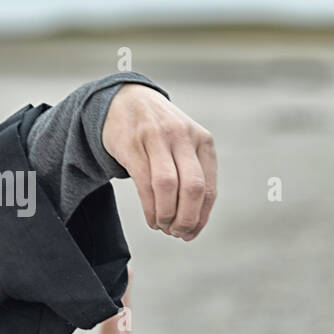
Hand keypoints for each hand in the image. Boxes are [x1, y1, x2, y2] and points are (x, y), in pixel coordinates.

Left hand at [76, 271, 136, 333]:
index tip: (126, 270)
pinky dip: (121, 317)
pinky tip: (123, 310)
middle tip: (127, 266)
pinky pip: (119, 332)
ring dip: (122, 300)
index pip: (117, 314)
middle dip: (123, 289)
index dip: (122, 293)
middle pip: (119, 312)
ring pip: (119, 320)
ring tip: (126, 280)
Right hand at [102, 84, 216, 239]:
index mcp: (203, 141)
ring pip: (168, 187)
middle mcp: (183, 137)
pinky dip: (150, 208)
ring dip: (166, 215)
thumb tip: (195, 221)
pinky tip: (151, 218)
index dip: (201, 218)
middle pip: (193, 188)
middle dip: (187, 219)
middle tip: (178, 233)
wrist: (126, 99)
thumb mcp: (187, 145)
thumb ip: (195, 175)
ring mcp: (157, 138)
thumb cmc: (162, 132)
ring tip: (163, 226)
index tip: (191, 233)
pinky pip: (144, 183)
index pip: (208, 189)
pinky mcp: (132, 145)